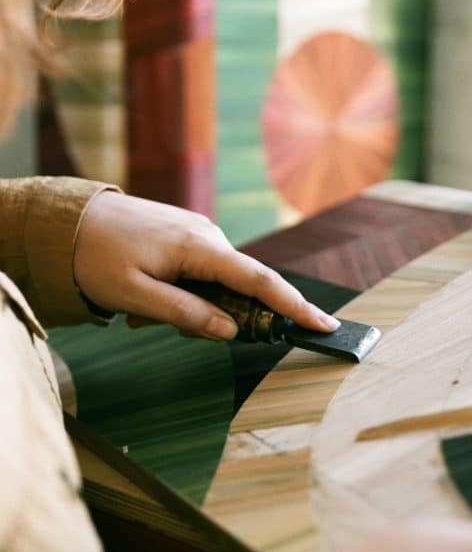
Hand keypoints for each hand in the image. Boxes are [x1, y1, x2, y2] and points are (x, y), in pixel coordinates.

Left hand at [73, 191, 338, 338]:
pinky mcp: (184, 236)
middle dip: (208, 316)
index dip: (294, 306)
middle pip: (235, 289)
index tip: (324, 325)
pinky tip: (139, 298)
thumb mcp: (136, 295)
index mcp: (198, 248)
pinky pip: (197, 273)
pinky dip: (176, 292)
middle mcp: (206, 235)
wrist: (65, 220)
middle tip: (150, 321)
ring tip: (134, 308)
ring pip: (212, 285)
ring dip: (183, 306)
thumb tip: (231, 331)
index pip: (259, 281)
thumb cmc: (95, 257)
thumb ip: (187, 314)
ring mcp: (196, 233)